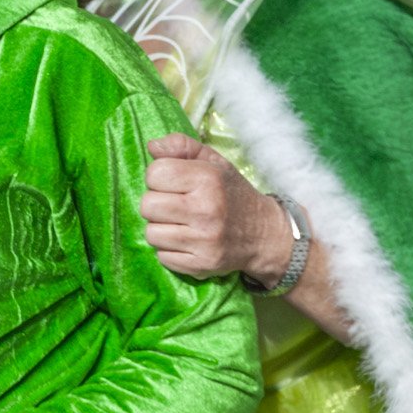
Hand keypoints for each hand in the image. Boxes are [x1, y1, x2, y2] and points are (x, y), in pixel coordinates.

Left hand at [140, 134, 289, 281]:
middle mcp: (206, 210)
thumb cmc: (232, 193)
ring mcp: (203, 241)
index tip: (173, 183)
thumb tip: (152, 146)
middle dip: (157, 203)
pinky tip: (187, 241)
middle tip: (175, 204)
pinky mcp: (201, 265)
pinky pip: (162, 257)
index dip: (159, 177)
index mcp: (208, 179)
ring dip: (161, 228)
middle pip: (148, 205)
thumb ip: (182, 146)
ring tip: (180, 224)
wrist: (264, 234)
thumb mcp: (214, 162)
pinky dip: (169, 250)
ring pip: (151, 233)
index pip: (155, 173)